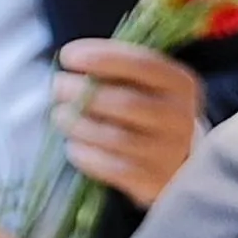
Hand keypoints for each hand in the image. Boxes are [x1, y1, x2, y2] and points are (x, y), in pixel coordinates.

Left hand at [54, 39, 205, 207]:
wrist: (178, 162)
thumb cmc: (148, 112)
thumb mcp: (145, 84)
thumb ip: (117, 70)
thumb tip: (73, 61)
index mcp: (180, 84)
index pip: (142, 65)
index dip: (102, 58)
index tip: (68, 56)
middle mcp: (179, 117)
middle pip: (126, 103)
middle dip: (83, 93)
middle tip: (57, 87)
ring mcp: (169, 151)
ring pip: (116, 137)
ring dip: (79, 125)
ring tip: (61, 117)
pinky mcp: (154, 180)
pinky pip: (113, 168)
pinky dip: (87, 155)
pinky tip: (75, 147)